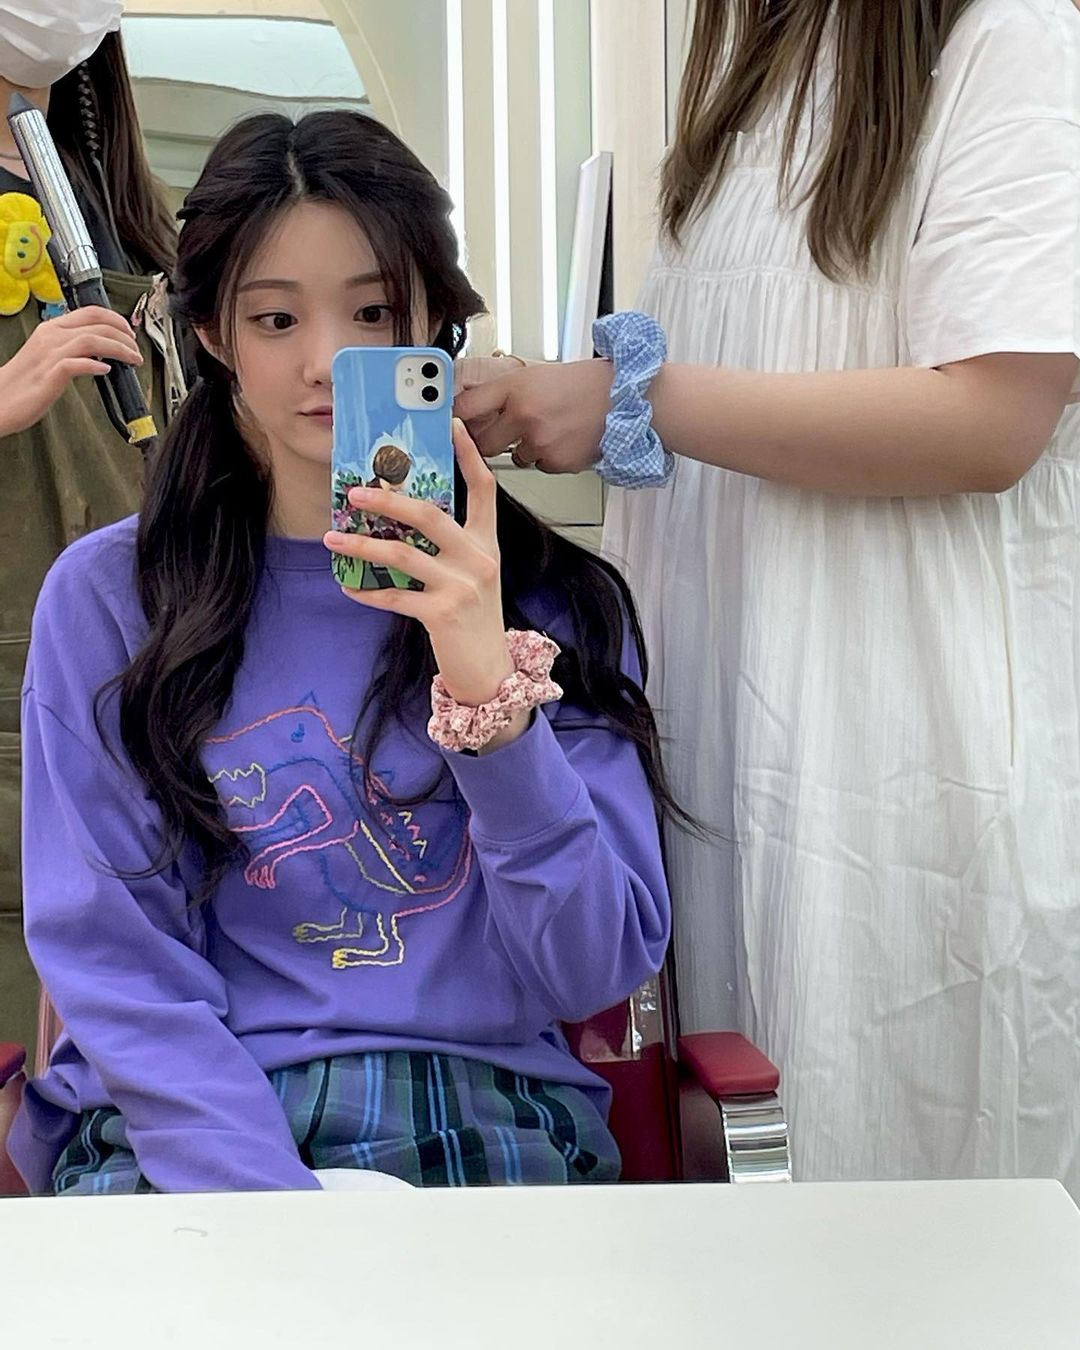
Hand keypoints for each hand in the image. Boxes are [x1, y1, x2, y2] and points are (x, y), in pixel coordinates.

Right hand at [0, 306, 143, 437]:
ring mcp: (50, 354)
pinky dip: (95, 365)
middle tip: (137, 350)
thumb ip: (71, 348)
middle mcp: (51, 336)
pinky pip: (77, 363)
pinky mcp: (50, 375)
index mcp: (51, 328)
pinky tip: (106, 370)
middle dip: (124, 335)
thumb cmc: (25, 381)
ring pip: (92, 339)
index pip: (90, 312)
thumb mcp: (49, 355)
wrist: (0, 399)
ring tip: (133, 359)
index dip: (116, 319)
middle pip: (96, 324)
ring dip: (119, 348)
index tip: (129, 333)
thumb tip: (99, 351)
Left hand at [325, 419, 528, 748]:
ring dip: (362, 543)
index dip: (469, 453)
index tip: (450, 423)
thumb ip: (449, 547)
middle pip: (430, 515)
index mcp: (486, 544)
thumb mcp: (472, 576)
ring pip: (403, 553)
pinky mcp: (442, 614)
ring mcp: (461, 586)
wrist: (491, 672)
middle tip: (356, 491)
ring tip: (334, 536)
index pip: (484, 489)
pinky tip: (348, 585)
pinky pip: (393, 596)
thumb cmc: (476, 620)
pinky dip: (366, 590)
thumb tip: (403, 520)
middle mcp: (478, 559)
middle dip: (388, 500)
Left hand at [453, 358, 612, 473]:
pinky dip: (549, 456)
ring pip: (515, 457)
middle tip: (503, 431)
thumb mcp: (538, 375)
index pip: (467, 407)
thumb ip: (506, 392)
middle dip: (489, 440)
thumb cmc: (585, 384)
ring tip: (550, 427)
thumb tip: (477, 406)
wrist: (625, 399)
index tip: (452, 423)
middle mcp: (523, 415)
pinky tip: (565, 438)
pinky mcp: (556, 462)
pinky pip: (540, 465)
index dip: (457, 417)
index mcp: (515, 387)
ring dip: (526, 447)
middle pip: (483, 443)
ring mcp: (540, 442)